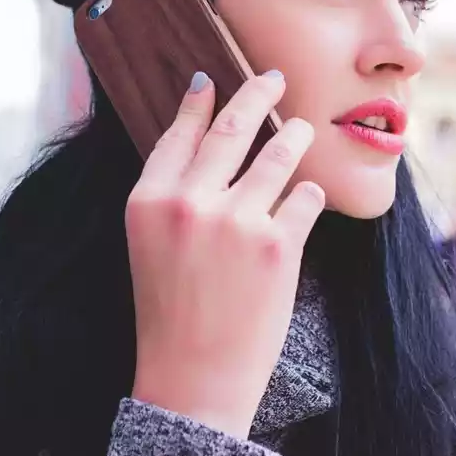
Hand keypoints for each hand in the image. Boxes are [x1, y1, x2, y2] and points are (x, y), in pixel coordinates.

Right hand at [126, 70, 324, 437]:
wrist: (193, 377)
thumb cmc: (169, 312)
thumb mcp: (148, 244)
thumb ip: (171, 194)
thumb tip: (203, 136)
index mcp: (148, 200)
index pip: (179, 133)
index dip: (198, 101)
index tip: (213, 80)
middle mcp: (189, 203)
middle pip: (232, 127)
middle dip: (257, 94)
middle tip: (273, 78)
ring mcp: (236, 221)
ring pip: (278, 154)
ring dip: (293, 136)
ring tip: (301, 129)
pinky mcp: (277, 244)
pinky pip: (304, 197)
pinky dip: (307, 194)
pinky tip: (303, 198)